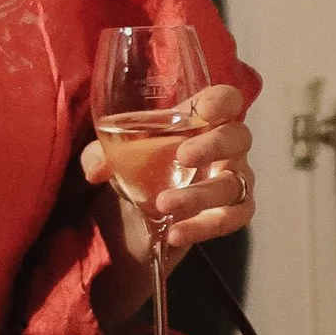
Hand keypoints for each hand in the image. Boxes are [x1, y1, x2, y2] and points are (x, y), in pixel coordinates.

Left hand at [82, 77, 256, 271]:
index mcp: (199, 121)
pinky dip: (206, 226)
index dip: (222, 102)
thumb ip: (101, 155)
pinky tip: (176, 233)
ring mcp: (232, 181)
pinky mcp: (231, 213)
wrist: (134, 223)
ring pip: (235, 184)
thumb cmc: (136, 171)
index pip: (226, 101)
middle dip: (214, 145)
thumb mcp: (113, 158)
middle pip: (239, 137)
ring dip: (201, 194)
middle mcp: (224, 148)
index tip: (205, 110)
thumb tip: (96, 170)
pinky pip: (234, 217)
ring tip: (163, 204)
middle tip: (183, 157)